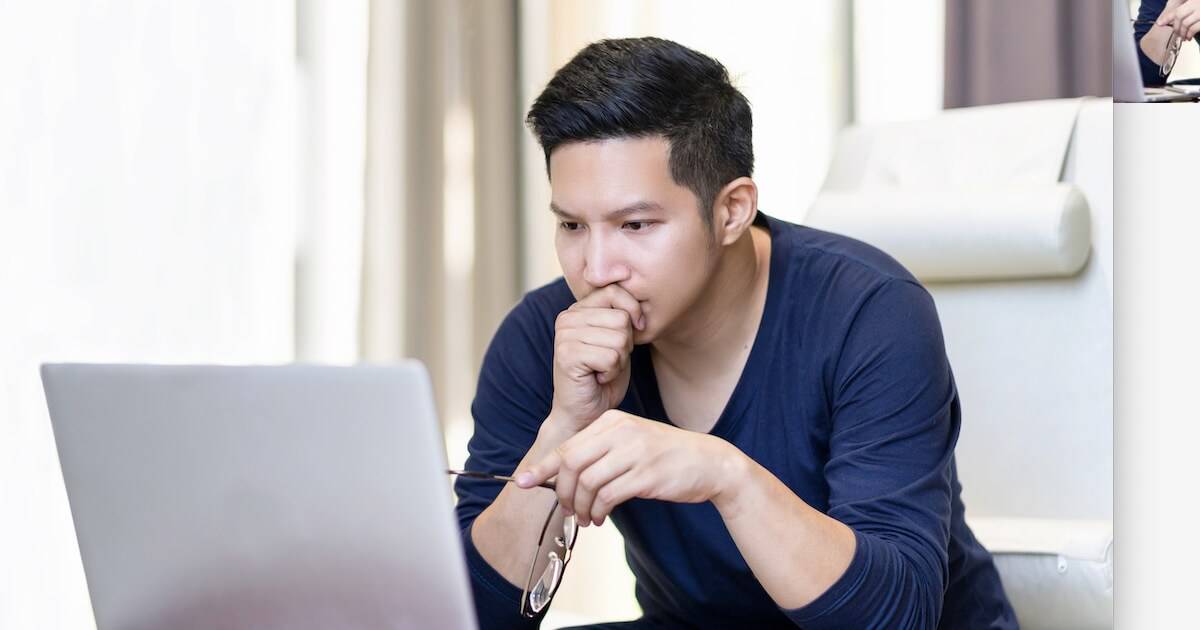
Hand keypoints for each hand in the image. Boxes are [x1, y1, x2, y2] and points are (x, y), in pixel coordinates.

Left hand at [515, 409, 745, 526]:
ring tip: (588, 518)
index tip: (523, 482)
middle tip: (569, 510)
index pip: (567, 446)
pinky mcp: (646, 475)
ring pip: (588, 483)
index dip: (542, 467)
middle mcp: (620, 431)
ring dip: (582, 507)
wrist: (709, 462)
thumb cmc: (664, 456)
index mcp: (612, 421)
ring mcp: (634, 451)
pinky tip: (601, 518)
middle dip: (564, 493)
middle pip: (572, 464)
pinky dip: (598, 511)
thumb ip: (598, 452)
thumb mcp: (629, 442)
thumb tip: (560, 476)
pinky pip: (608, 496)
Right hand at [550, 285, 644, 430]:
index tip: (636, 330)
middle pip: (621, 318)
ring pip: (619, 338)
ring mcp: (564, 336)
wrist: (584, 412)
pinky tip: (597, 377)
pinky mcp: (567, 355)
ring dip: (618, 360)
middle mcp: (567, 318)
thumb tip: (639, 302)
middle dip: (625, 344)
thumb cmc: (603, 376)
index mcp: (577, 309)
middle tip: (607, 360)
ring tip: (602, 369)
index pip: (614, 291)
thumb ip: (621, 316)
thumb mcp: (616, 339)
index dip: (633, 310)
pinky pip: (611, 357)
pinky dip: (611, 372)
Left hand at [1158, 0, 1199, 41]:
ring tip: (1183, 36)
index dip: (1167, 16)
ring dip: (1182, 32)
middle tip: (1177, 32)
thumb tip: (1170, 18)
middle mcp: (1198, 4)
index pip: (1178, 8)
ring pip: (1186, 23)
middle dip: (1176, 26)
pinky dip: (1190, 33)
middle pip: (1180, 16)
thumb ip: (1186, 7)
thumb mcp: (1195, 4)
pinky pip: (1194, 28)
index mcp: (1193, 0)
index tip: (1160, 23)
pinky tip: (1190, 36)